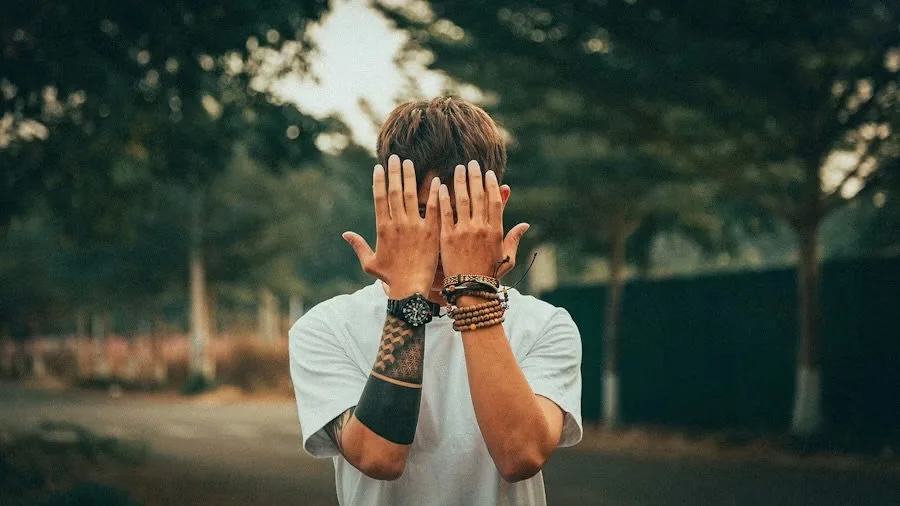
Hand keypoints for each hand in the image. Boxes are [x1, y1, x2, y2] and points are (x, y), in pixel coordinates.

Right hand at [343, 154, 439, 297]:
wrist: (410, 290)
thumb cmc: (390, 278)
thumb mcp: (370, 263)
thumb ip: (358, 246)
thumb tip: (345, 234)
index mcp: (382, 228)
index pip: (380, 198)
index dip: (379, 181)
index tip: (380, 167)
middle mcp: (398, 224)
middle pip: (395, 192)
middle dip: (395, 173)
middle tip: (396, 157)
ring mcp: (415, 227)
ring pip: (412, 196)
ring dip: (411, 177)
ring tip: (410, 163)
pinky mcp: (431, 233)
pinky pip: (434, 209)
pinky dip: (435, 194)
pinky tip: (437, 180)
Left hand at [438, 160, 528, 279]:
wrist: (469, 290)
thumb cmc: (489, 275)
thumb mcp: (507, 258)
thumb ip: (514, 239)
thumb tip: (525, 225)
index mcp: (496, 231)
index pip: (495, 201)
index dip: (492, 185)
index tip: (489, 173)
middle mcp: (480, 228)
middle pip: (479, 195)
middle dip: (475, 177)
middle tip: (471, 164)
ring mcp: (463, 231)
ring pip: (462, 200)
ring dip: (460, 181)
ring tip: (458, 169)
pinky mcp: (447, 237)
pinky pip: (445, 212)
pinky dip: (443, 198)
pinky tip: (440, 186)